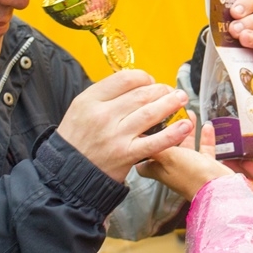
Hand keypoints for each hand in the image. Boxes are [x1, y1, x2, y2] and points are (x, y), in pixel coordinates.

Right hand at [56, 69, 193, 181]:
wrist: (68, 175)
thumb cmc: (78, 141)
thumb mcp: (81, 110)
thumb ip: (105, 96)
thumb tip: (135, 85)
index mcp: (89, 100)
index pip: (125, 79)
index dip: (144, 78)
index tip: (150, 82)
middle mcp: (103, 115)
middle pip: (141, 95)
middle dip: (162, 90)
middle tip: (172, 91)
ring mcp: (116, 135)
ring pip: (150, 113)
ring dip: (171, 104)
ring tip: (182, 99)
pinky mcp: (127, 154)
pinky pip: (155, 141)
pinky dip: (173, 133)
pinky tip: (184, 125)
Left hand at [137, 123, 231, 200]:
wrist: (218, 188)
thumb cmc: (191, 176)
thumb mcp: (169, 156)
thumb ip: (157, 143)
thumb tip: (140, 135)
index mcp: (160, 169)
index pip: (143, 161)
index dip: (141, 148)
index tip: (143, 131)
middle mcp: (173, 169)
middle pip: (166, 148)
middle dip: (167, 131)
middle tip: (169, 115)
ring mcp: (190, 168)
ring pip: (186, 146)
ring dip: (186, 130)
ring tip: (187, 114)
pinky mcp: (206, 166)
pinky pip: (204, 148)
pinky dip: (205, 137)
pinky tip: (207, 125)